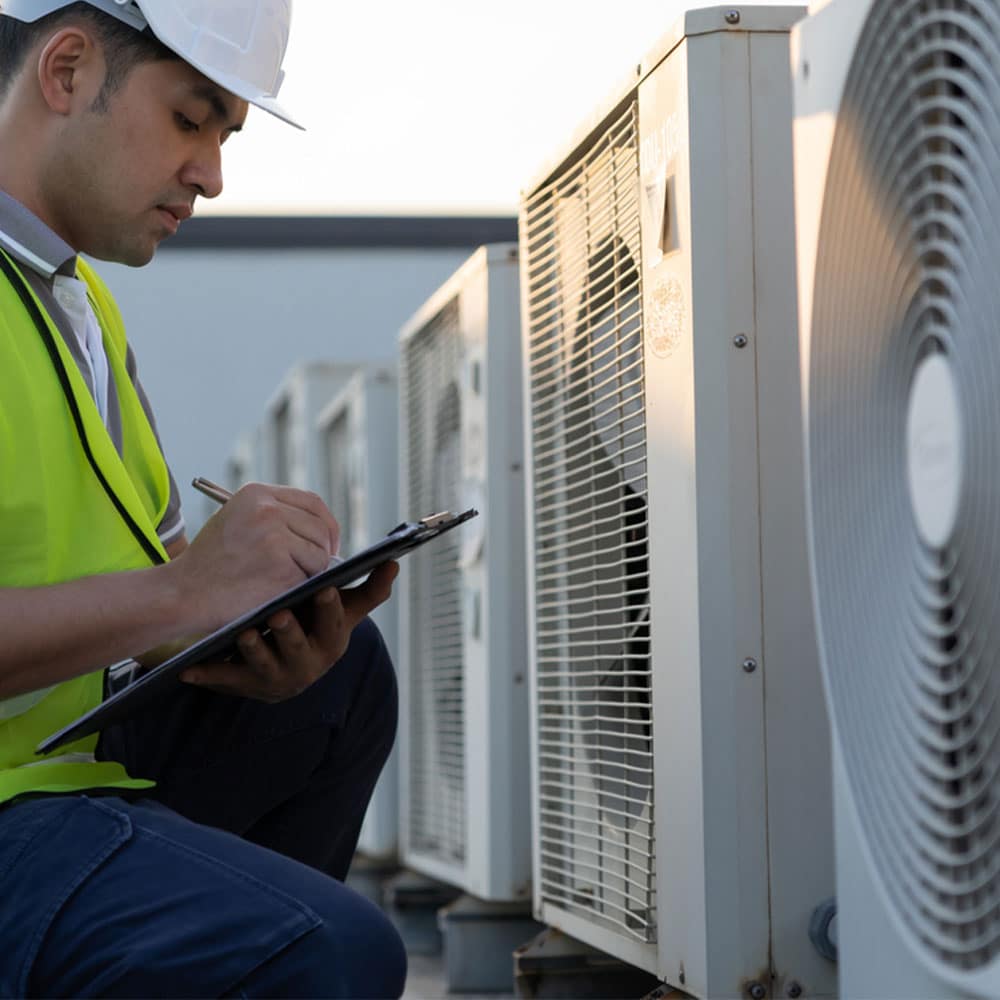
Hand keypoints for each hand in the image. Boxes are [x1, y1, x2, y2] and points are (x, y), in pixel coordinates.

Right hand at [166, 482, 340, 631]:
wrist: (182, 594)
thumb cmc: (209, 565)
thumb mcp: (236, 521)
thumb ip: (272, 515)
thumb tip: (317, 527)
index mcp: (256, 494)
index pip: (312, 502)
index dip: (326, 524)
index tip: (328, 543)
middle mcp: (268, 509)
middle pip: (321, 526)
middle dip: (324, 550)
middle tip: (316, 569)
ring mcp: (275, 536)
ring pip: (320, 552)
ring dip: (311, 570)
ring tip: (284, 580)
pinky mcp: (281, 565)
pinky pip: (312, 575)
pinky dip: (301, 586)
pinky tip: (278, 590)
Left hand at [177, 560, 397, 700]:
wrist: (279, 666)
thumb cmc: (312, 627)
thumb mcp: (340, 612)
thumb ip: (367, 590)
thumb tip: (395, 561)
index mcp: (331, 641)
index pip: (336, 625)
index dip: (331, 610)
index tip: (324, 588)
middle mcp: (308, 665)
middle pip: (300, 648)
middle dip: (291, 632)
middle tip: (279, 612)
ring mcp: (276, 678)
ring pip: (265, 666)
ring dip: (255, 651)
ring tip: (243, 632)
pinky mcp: (245, 687)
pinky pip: (226, 682)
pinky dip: (209, 676)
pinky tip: (190, 669)